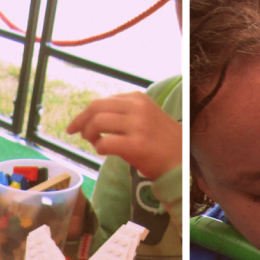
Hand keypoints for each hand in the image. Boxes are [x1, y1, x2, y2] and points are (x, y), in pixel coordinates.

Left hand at [65, 92, 182, 180]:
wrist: (182, 160)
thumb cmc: (162, 142)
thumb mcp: (145, 117)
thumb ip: (122, 113)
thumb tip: (92, 118)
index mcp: (137, 99)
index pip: (102, 101)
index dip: (85, 113)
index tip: (77, 124)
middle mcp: (137, 108)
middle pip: (95, 108)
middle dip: (80, 121)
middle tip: (76, 134)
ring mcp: (137, 126)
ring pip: (97, 123)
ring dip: (89, 134)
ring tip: (94, 143)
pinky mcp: (137, 145)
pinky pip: (105, 143)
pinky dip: (98, 148)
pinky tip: (103, 152)